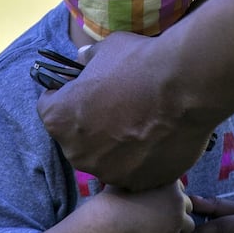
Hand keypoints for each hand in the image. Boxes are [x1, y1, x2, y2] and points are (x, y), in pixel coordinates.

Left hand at [37, 31, 212, 188]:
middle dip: (90, 123)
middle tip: (116, 104)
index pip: (49, 108)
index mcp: (61, 118)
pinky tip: (158, 136)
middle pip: (76, 137)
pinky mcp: (137, 183)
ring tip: (142, 121)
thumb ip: (90, 59)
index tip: (81, 88)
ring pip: (105, 157)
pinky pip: (133, 170)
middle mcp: (77, 152)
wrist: (184, 86)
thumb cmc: (139, 63)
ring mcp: (107, 172)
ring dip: (115, 144)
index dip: (64, 95)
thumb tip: (83, 58)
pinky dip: (140, 157)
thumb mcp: (107, 49)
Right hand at [101, 180, 194, 232]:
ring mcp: (177, 219)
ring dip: (177, 230)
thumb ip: (149, 174)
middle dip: (176, 214)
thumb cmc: (117, 198)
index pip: (180, 191)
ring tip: (159, 231)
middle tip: (157, 219)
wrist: (109, 219)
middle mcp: (178, 198)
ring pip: (190, 226)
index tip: (154, 205)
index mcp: (171, 182)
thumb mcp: (134, 176)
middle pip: (188, 207)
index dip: (168, 200)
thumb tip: (151, 168)